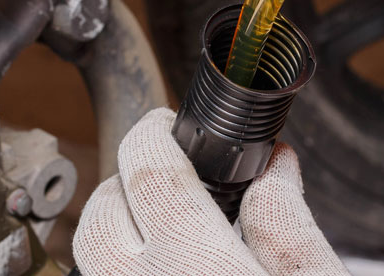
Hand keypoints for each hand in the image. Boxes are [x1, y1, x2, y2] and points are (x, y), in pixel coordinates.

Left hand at [72, 109, 348, 275]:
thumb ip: (291, 228)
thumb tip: (276, 167)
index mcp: (198, 268)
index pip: (150, 172)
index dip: (152, 134)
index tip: (163, 122)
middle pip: (99, 219)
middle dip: (123, 182)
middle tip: (161, 172)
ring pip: (92, 263)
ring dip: (114, 233)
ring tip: (157, 226)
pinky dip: (121, 271)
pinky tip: (160, 270)